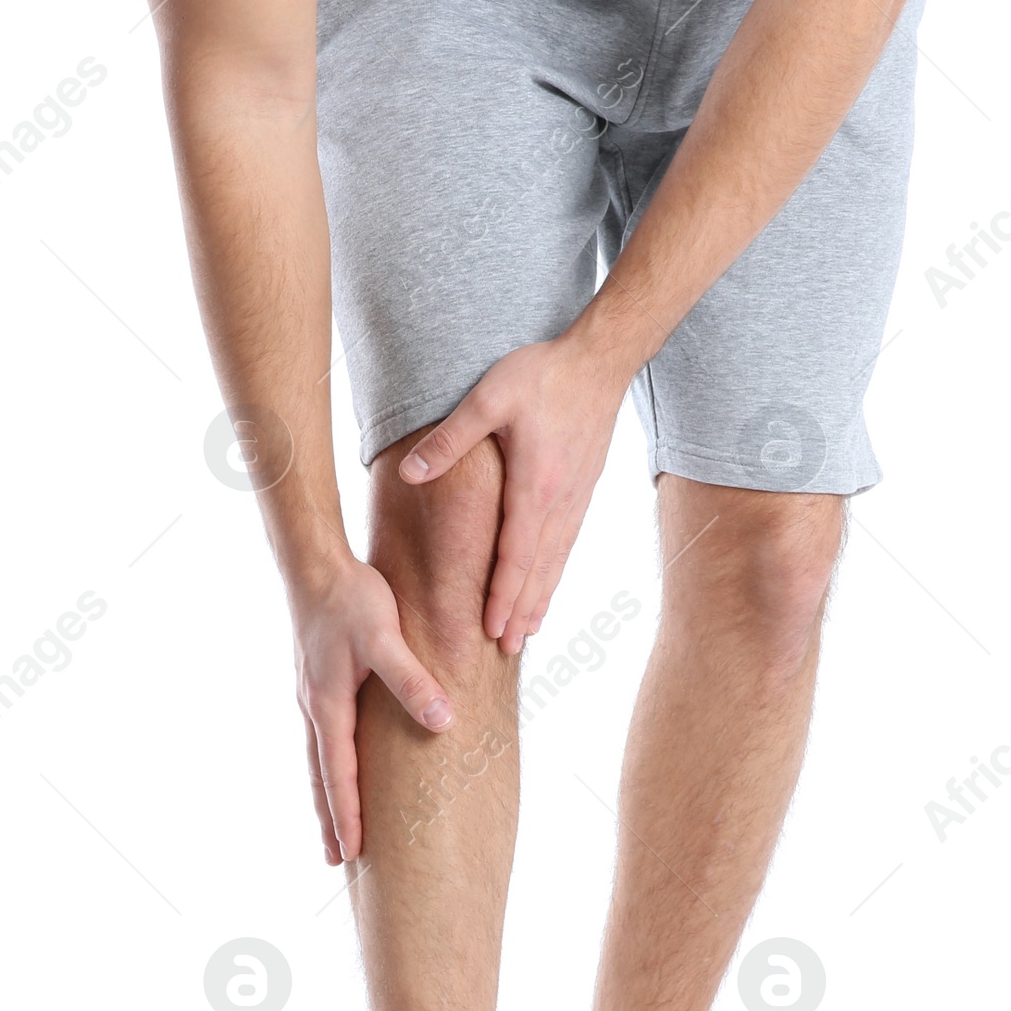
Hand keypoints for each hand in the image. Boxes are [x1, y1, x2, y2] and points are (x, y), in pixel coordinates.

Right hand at [289, 555, 453, 864]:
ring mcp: (313, 696)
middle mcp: (315, 707)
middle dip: (330, 819)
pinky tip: (339, 768)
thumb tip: (443, 722)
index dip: (348, 814)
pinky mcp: (319, 682)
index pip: (339, 774)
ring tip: (334, 827)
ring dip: (327, 796)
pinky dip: (328, 766)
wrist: (314, 563)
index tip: (353, 853)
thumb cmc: (351, 599)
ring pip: (319, 759)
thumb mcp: (386, 638)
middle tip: (337, 860)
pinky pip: (324, 738)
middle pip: (321, 777)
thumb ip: (412, 681)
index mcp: (329, 706)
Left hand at [398, 336, 627, 654]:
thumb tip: (411, 473)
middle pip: (538, 569)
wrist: (599, 361)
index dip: (502, 594)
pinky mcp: (582, 491)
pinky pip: (567, 544)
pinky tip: (546, 586)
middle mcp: (559, 501)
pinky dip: (555, 573)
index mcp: (534, 485)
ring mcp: (575, 499)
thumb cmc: (542, 374)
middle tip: (506, 648)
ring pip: (556, 561)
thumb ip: (450, 439)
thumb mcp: (488, 397)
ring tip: (526, 632)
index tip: (491, 627)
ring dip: (540, 598)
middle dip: (521, 611)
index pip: (516, 554)